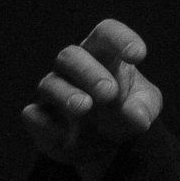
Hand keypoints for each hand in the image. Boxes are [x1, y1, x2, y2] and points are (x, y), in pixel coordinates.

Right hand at [19, 18, 162, 180]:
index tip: (138, 55)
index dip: (120, 39)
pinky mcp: (41, 120)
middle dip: (89, 72)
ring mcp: (54, 93)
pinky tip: (64, 132)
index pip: (106, 33)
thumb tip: (137, 117)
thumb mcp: (144, 109)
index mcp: (103, 54)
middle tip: (109, 92)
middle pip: (71, 56)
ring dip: (67, 95)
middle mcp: (74, 68)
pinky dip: (45, 123)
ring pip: (50, 84)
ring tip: (85, 107)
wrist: (105, 147)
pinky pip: (35, 115)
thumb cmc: (124, 113)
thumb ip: (144, 108)